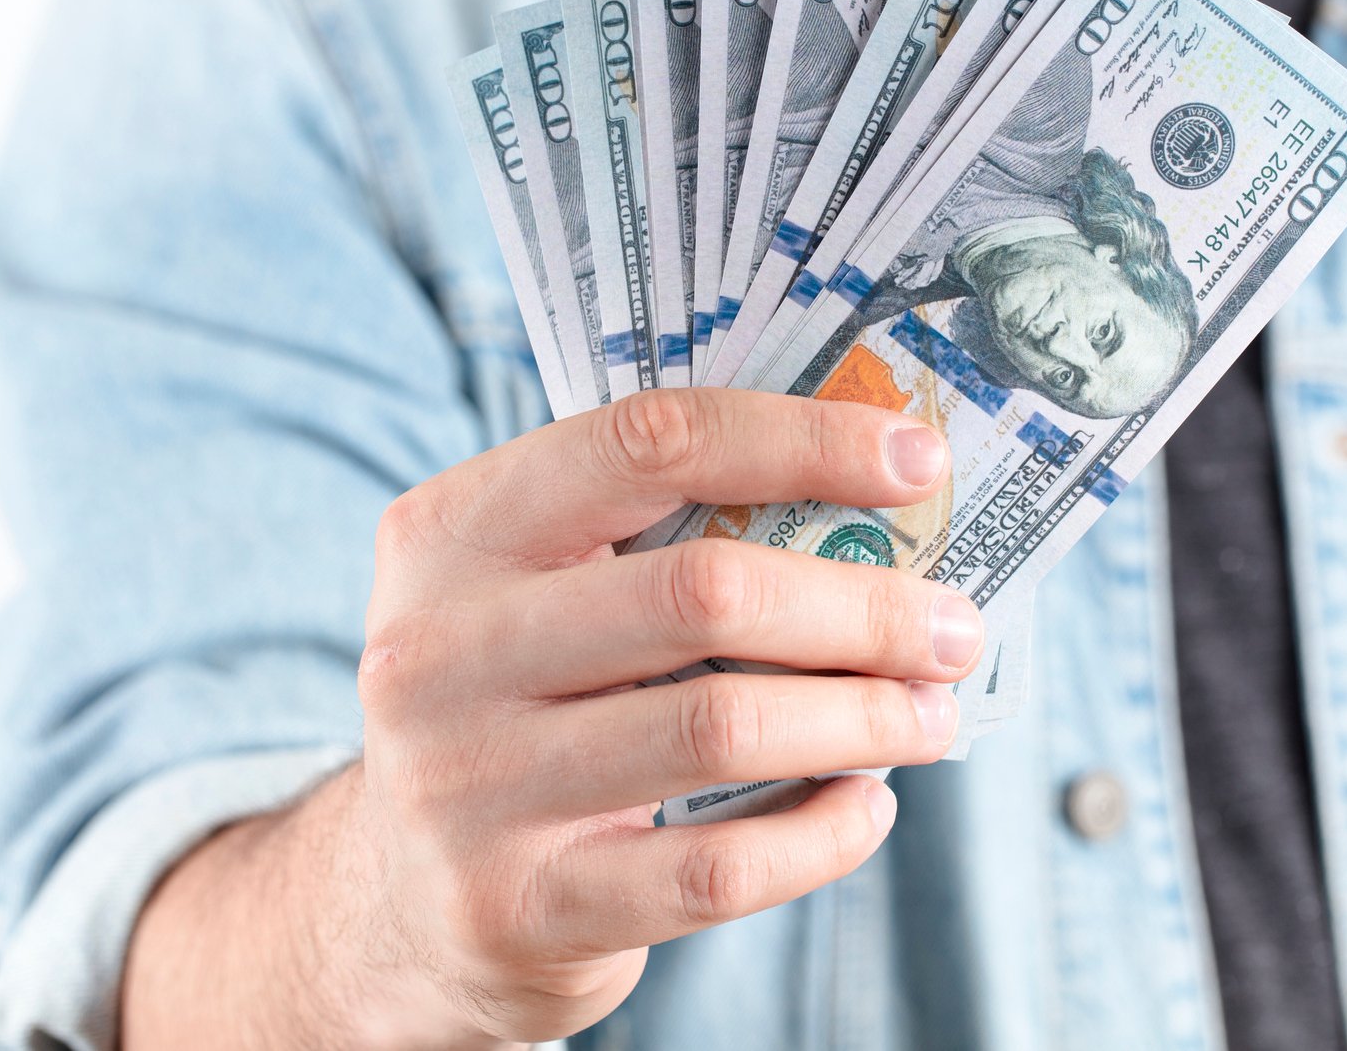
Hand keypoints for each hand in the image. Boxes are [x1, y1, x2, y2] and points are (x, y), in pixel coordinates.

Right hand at [122, 390, 975, 1050]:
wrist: (392, 900)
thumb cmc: (523, 704)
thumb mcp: (539, 593)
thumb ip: (664, 535)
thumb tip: (883, 497)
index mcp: (454, 531)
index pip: (650, 441)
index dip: (802, 440)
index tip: (920, 459)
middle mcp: (438, 648)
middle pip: (704, 592)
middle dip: (863, 606)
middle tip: (954, 627)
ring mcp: (467, 784)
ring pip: (722, 727)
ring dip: (864, 719)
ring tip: (931, 716)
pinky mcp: (516, 907)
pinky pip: (716, 867)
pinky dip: (822, 833)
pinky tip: (867, 806)